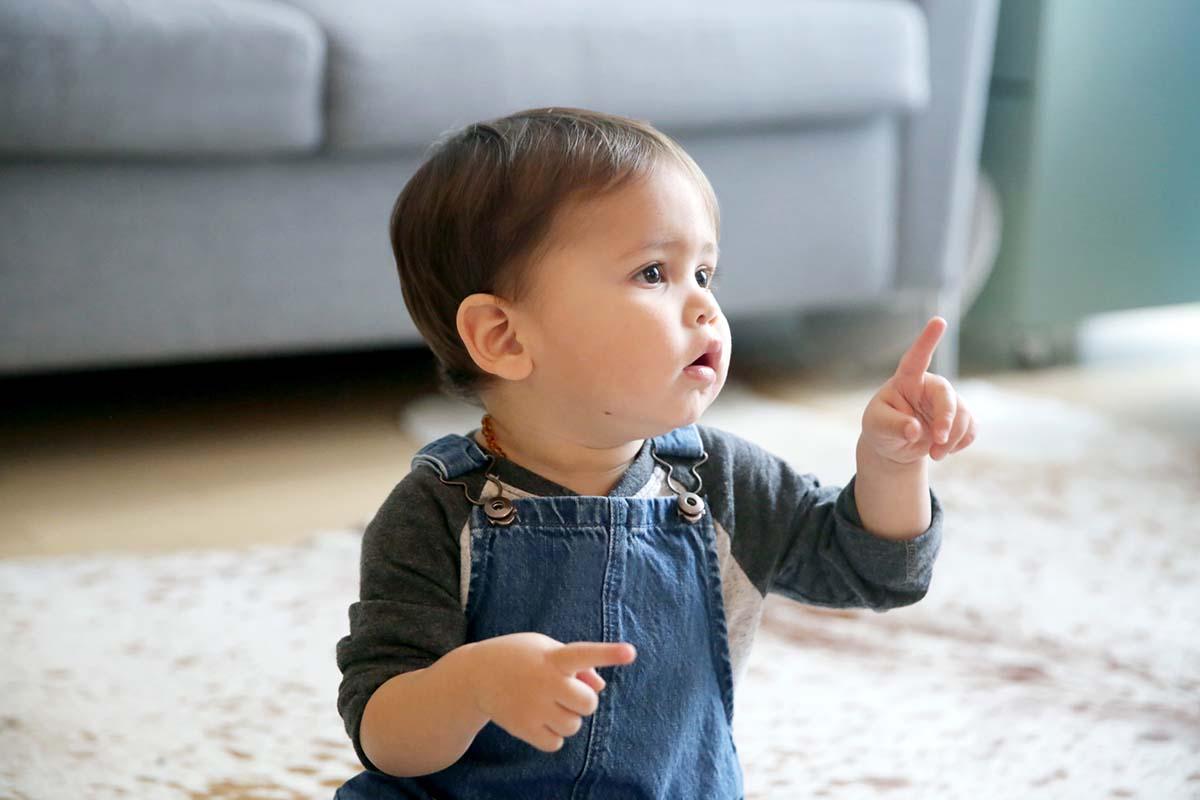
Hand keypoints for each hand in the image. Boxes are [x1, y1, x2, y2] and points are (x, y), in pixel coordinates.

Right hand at [469, 632, 636, 752]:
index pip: (585, 654)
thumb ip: (579, 664)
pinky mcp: (523, 728)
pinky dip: (553, 736)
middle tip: (565, 691)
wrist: (475, 675)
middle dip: (583, 700)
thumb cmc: (521, 658)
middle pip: (588, 704)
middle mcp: (545, 682)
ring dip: (567, 718)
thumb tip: (599, 688)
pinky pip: (556, 744)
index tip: (631, 652)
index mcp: (554, 658)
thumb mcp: (546, 648)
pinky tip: (540, 720)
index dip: (609, 654)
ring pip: (573, 726)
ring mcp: (533, 707)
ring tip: (548, 704)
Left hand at [860, 316, 977, 466]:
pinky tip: (945, 450)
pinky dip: (962, 443)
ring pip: (964, 415)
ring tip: (935, 454)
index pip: (916, 357)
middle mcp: (929, 386)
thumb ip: (893, 426)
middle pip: (948, 396)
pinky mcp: (959, 417)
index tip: (938, 321)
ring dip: (953, 439)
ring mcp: (946, 401)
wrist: (894, 445)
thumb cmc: (881, 427)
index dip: (927, 340)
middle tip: (938, 442)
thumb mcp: (877, 427)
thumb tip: (915, 429)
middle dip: (947, 421)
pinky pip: (972, 428)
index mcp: (906, 380)